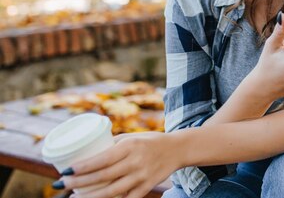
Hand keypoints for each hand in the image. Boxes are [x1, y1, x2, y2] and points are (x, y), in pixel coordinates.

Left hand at [55, 132, 176, 197]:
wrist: (176, 149)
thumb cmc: (149, 141)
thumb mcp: (132, 137)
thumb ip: (112, 145)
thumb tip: (87, 151)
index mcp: (130, 146)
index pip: (102, 159)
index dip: (83, 166)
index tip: (66, 170)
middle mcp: (135, 162)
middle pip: (103, 176)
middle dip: (79, 182)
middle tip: (62, 183)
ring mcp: (141, 177)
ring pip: (111, 191)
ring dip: (90, 196)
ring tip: (74, 197)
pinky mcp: (146, 187)